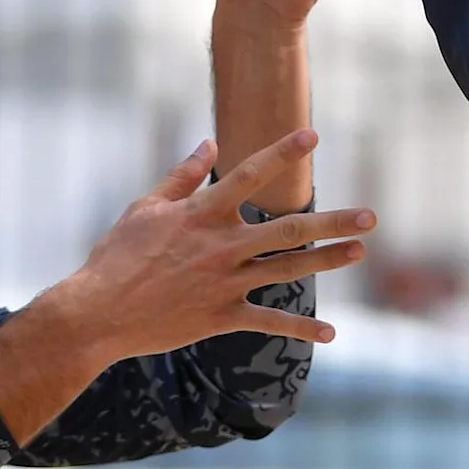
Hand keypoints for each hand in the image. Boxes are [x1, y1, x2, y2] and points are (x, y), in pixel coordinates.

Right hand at [0, 131, 368, 443]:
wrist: (98, 312)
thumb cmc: (116, 256)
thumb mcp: (145, 208)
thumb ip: (182, 177)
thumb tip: (210, 143)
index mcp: (201, 213)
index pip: (249, 175)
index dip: (281, 153)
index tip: (312, 135)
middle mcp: (220, 245)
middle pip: (288, 229)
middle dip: (333, 222)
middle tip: (370, 217)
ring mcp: (224, 283)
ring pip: (287, 269)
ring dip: (328, 261)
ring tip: (359, 252)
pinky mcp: (222, 316)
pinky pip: (269, 322)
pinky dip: (301, 328)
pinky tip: (331, 333)